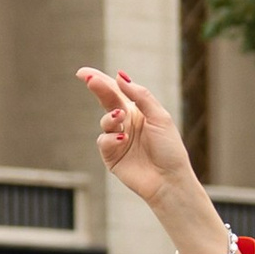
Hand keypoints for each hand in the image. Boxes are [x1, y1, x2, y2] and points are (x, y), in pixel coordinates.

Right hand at [78, 67, 191, 204]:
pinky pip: (104, 141)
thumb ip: (141, 96)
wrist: (170, 180)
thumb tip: (120, 76)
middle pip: (107, 101)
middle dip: (98, 89)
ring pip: (105, 121)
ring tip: (120, 117)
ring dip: (110, 117)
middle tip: (91, 80)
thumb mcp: (160, 118)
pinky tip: (122, 140)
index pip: (117, 92)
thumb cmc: (169, 149)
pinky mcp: (112, 156)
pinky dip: (111, 138)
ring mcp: (118, 140)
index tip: (84, 73)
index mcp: (139, 112)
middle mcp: (127, 124)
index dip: (101, 81)